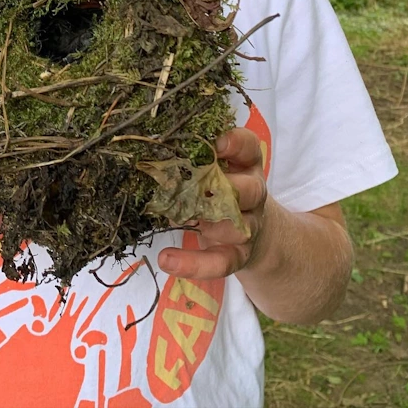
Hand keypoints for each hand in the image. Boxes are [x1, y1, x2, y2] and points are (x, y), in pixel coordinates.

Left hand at [157, 127, 267, 278]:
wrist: (249, 230)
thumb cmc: (219, 187)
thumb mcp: (211, 168)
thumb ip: (190, 162)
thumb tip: (153, 164)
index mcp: (245, 164)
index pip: (249, 147)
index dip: (235, 143)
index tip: (217, 143)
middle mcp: (253, 193)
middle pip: (251, 190)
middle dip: (226, 189)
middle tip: (197, 186)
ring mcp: (248, 225)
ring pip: (237, 228)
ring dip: (208, 225)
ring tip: (180, 219)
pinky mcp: (239, 255)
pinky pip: (220, 262)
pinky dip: (193, 264)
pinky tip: (167, 260)